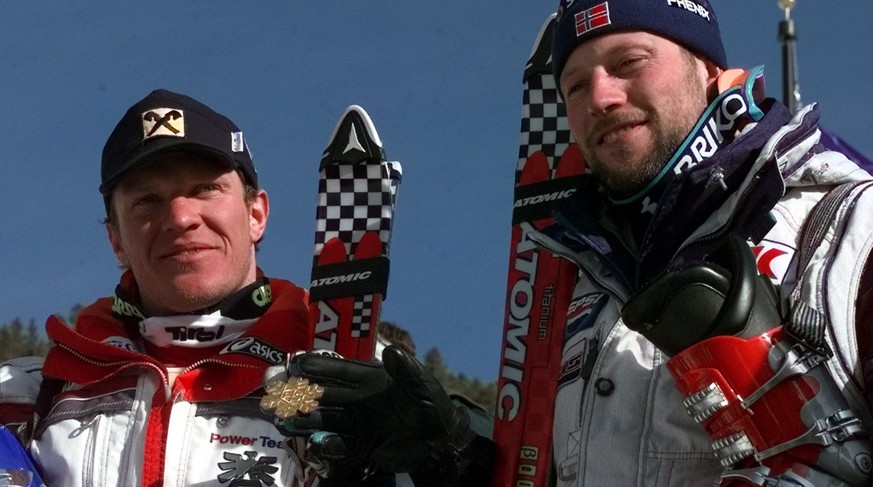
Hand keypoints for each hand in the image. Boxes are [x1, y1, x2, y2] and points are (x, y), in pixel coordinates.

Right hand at [282, 345, 475, 484]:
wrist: (440, 440)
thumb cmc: (431, 405)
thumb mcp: (422, 385)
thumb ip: (406, 369)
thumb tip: (392, 349)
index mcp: (370, 379)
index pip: (340, 370)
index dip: (319, 366)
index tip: (298, 362)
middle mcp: (357, 399)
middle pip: (324, 394)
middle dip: (301, 393)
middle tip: (277, 392)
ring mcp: (357, 423)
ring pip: (325, 419)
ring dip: (306, 419)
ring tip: (285, 420)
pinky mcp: (361, 446)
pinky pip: (340, 445)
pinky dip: (329, 445)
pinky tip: (320, 443)